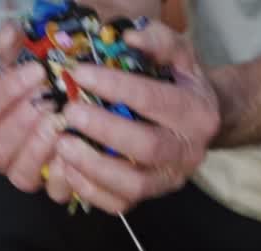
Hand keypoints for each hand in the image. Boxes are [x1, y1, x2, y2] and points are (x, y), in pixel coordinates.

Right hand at [0, 22, 66, 193]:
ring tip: (59, 123)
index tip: (37, 71)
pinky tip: (74, 152)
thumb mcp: (29, 66)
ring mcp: (26, 173)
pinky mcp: (52, 190)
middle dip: (20, 123)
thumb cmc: (48, 91)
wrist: (78, 116)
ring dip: (38, 148)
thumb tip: (9, 31)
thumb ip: (14, 48)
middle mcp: (3, 152)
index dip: (9, 90)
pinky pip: (53, 192)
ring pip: (19, 174)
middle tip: (47, 102)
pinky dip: (63, 175)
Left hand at [46, 22, 220, 213]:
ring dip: (93, 165)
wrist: (197, 122)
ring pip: (132, 184)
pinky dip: (91, 190)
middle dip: (103, 129)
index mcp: (197, 113)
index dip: (116, 86)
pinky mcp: (150, 199)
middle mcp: (188, 152)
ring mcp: (169, 180)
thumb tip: (129, 36)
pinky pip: (119, 205)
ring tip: (63, 143)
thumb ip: (158, 41)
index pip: (155, 100)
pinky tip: (69, 168)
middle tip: (69, 112)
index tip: (80, 73)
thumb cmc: (179, 85)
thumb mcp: (179, 55)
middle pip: (146, 146)